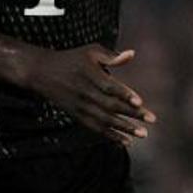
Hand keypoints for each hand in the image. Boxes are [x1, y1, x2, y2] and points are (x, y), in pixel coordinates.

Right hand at [21, 45, 156, 145]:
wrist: (41, 72)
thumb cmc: (71, 59)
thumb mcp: (90, 51)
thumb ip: (111, 56)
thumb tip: (132, 54)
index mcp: (90, 74)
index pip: (109, 86)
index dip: (124, 94)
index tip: (140, 102)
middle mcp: (85, 92)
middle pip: (110, 106)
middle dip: (131, 114)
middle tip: (151, 120)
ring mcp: (80, 105)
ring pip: (103, 120)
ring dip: (124, 129)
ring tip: (142, 134)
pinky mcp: (76, 115)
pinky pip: (94, 128)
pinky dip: (109, 135)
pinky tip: (125, 141)